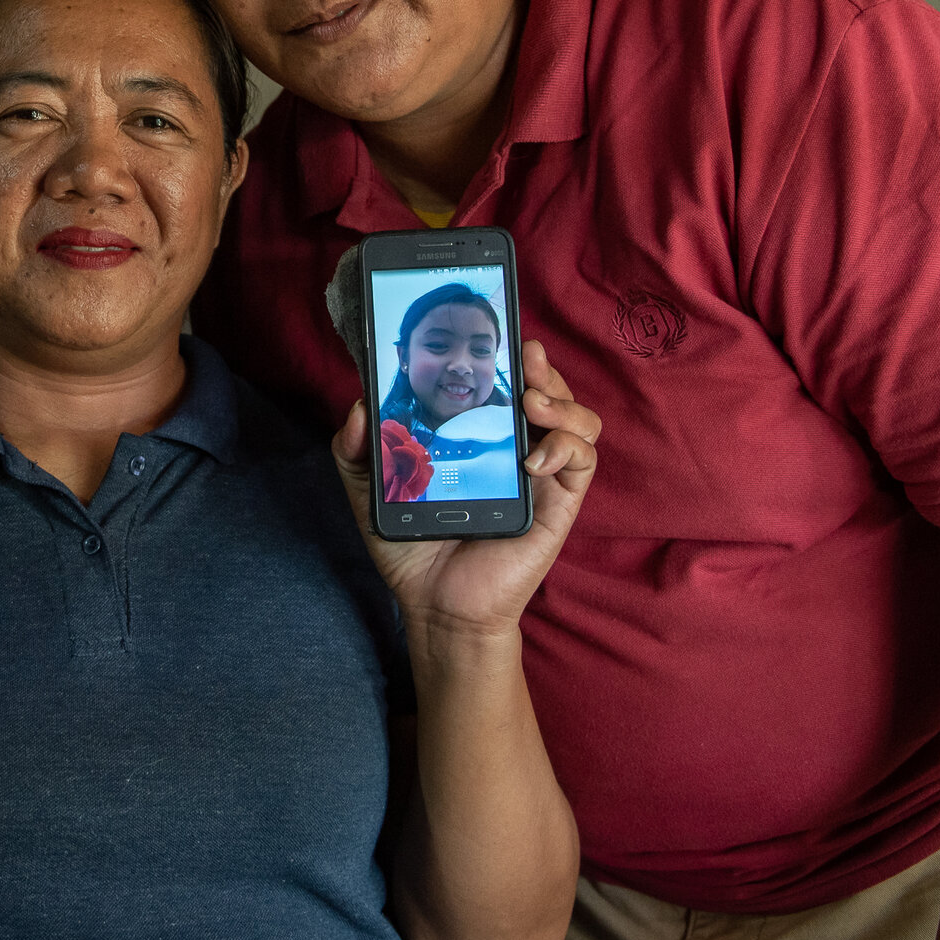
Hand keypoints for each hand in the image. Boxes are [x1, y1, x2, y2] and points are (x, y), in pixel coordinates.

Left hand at [332, 339, 599, 638]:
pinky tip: (534, 458)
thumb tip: (360, 405)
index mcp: (482, 436)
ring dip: (563, 399)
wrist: (435, 603)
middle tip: (524, 360)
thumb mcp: (372, 488)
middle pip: (551, 390)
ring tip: (531, 402)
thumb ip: (355, 447)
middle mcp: (518, 448)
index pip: (507, 383)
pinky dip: (567, 448)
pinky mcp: (558, 503)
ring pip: (580, 419)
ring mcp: (542, 474)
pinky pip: (583, 462)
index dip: (512, 357)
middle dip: (544, 368)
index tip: (503, 336)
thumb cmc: (412, 544)